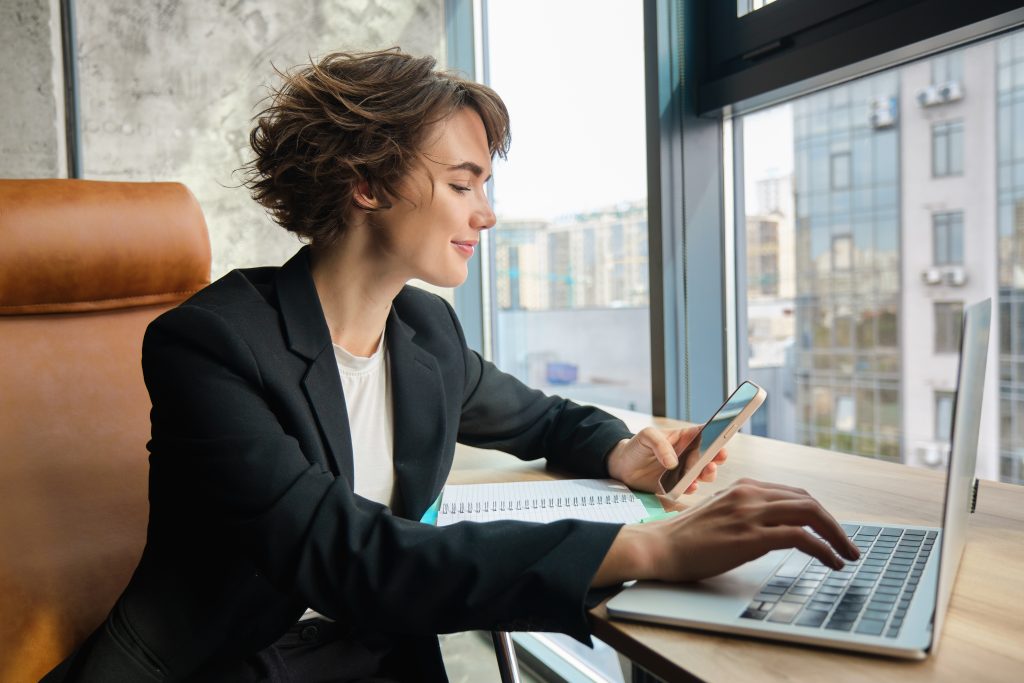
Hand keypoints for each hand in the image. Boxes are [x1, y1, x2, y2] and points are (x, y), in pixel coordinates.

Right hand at [592, 478, 859, 585]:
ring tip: (847, 555)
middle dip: (834, 524)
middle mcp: (750, 494)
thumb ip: (745, 515)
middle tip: (848, 545)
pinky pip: (801, 538)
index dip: (818, 512)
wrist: (660, 547)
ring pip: (810, 514)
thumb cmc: (684, 538)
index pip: (794, 494)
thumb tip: (771, 529)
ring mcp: (751, 513)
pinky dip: (824, 549)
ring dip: (836, 536)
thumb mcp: (719, 516)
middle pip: (808, 501)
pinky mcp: (751, 536)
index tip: (830, 530)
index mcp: (743, 487)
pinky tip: (831, 562)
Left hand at [606, 426, 725, 493]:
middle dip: (716, 459)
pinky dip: (692, 488)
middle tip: (714, 462)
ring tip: (704, 473)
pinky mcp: (677, 485)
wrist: (623, 466)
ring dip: (707, 474)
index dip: (717, 437)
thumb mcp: (646, 436)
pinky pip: (689, 487)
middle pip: (710, 455)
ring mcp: (684, 470)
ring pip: (704, 473)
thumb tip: (673, 463)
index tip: (722, 442)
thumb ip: (660, 445)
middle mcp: (689, 453)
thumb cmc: (637, 446)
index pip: (706, 434)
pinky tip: (690, 486)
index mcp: (685, 437)